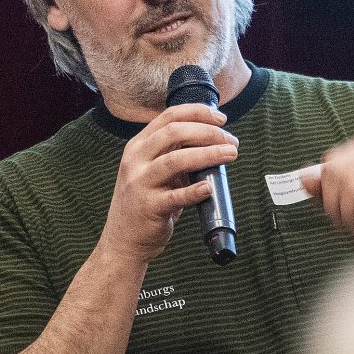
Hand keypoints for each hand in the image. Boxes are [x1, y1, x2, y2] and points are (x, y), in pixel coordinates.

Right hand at [103, 102, 236, 263]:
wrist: (123, 240)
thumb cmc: (144, 203)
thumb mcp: (151, 171)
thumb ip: (173, 154)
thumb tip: (211, 142)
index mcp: (138, 146)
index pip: (169, 116)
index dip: (198, 113)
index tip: (221, 119)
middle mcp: (135, 161)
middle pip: (174, 133)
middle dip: (207, 132)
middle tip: (230, 140)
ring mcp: (140, 183)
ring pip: (175, 160)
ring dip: (208, 154)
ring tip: (230, 154)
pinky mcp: (149, 207)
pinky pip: (175, 196)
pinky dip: (195, 190)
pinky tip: (209, 188)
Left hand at [296, 133, 353, 243]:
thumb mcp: (345, 206)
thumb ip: (323, 190)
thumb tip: (302, 175)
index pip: (329, 165)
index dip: (327, 194)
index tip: (339, 212)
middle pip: (335, 174)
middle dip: (337, 207)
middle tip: (352, 224)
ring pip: (350, 187)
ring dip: (351, 217)